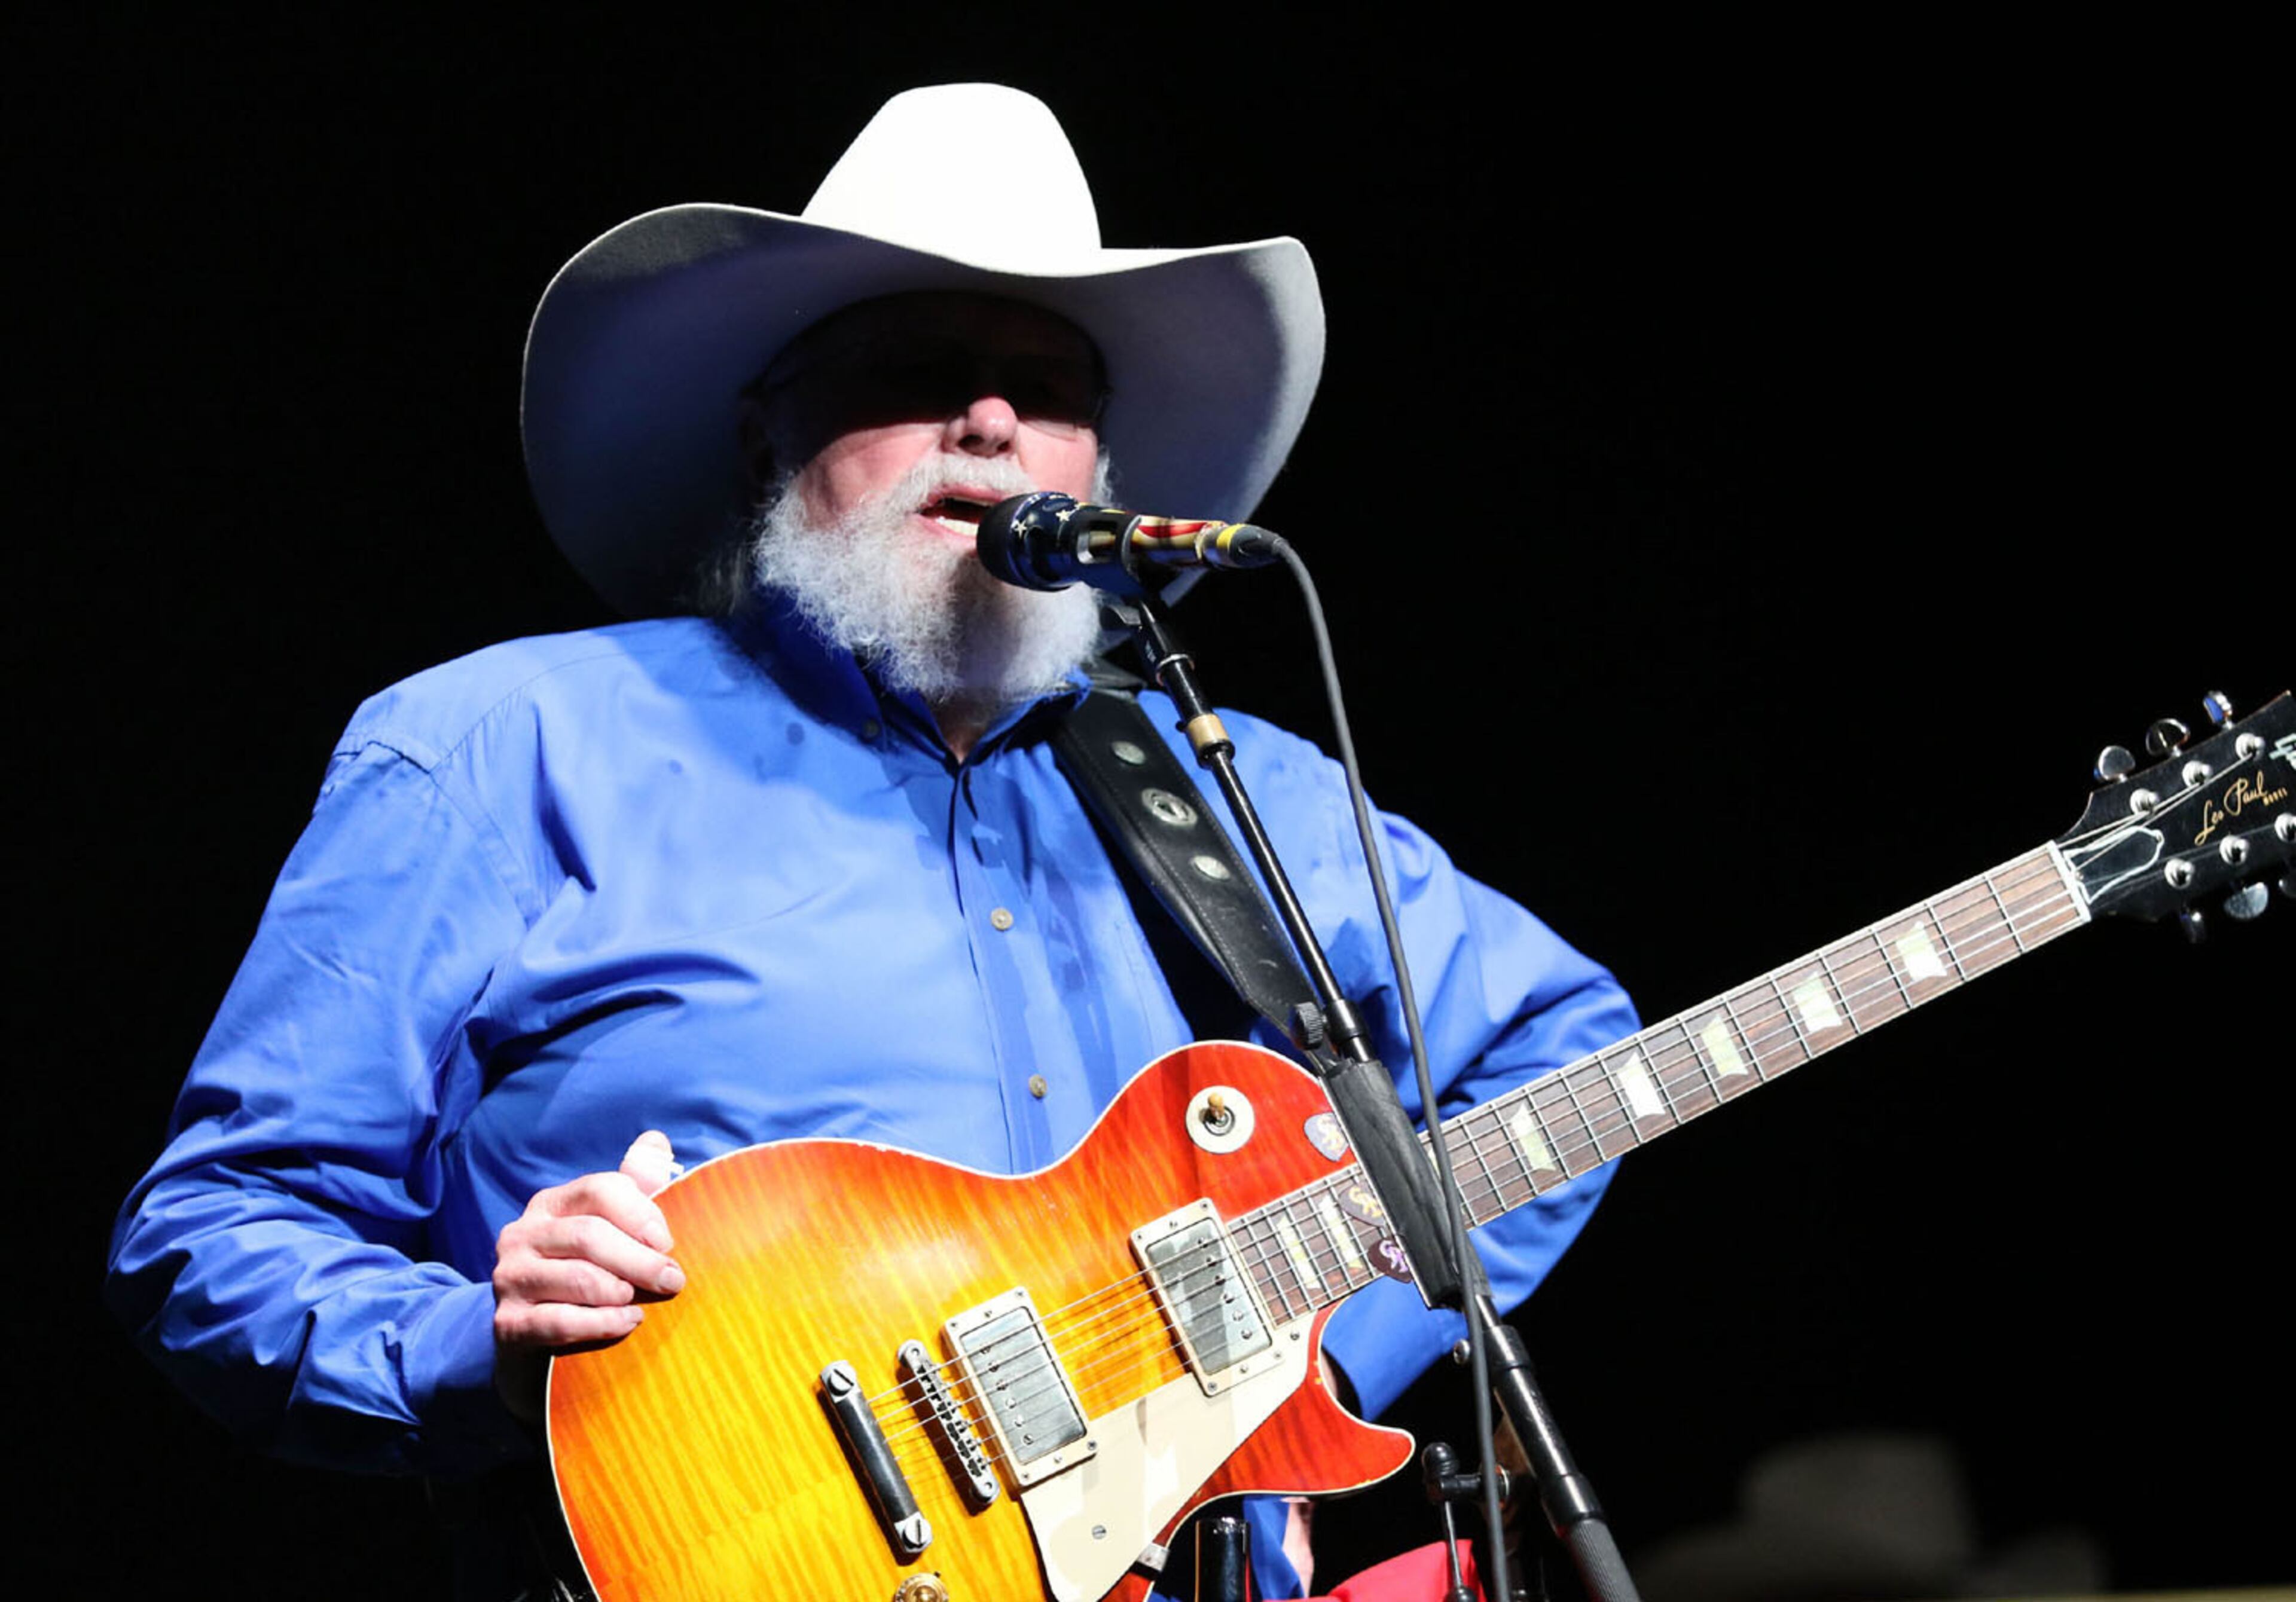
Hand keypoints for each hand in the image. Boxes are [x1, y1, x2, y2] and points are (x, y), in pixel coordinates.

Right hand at [492, 1130, 684, 1421]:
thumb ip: (634, 1186)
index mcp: (549, 1204)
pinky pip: (561, 1321)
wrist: (535, 1338)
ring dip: (621, 1292)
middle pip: (590, 1235)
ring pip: (578, 1278)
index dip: (640, 1213)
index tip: (667, 1242)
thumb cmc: (586, 1273)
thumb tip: (656, 1139)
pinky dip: (603, 1323)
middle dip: (640, 1259)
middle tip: (673, 1280)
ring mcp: (509, 1279)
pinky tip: (628, 1322)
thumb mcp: (608, 1227)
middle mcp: (521, 1235)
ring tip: (642, 1301)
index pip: (599, 1190)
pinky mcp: (508, 1324)